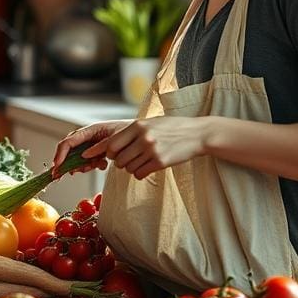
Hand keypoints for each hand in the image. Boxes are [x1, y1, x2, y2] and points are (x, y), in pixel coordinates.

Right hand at [52, 120, 131, 174]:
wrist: (139, 136)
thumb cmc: (128, 132)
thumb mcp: (115, 138)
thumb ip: (99, 146)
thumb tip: (84, 155)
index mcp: (90, 130)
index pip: (69, 141)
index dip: (61, 154)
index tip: (57, 166)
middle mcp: (87, 137)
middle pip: (69, 151)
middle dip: (68, 163)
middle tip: (64, 174)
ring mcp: (90, 146)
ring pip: (77, 159)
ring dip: (83, 166)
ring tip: (97, 164)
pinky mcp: (95, 153)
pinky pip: (87, 162)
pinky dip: (91, 166)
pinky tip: (102, 165)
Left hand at [84, 116, 206, 178]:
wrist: (197, 134)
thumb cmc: (172, 128)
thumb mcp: (150, 123)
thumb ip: (132, 132)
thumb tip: (109, 146)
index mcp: (138, 126)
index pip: (111, 143)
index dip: (105, 152)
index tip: (101, 155)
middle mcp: (143, 137)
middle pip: (117, 158)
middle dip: (119, 162)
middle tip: (127, 159)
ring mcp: (151, 150)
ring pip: (128, 167)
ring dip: (131, 167)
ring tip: (141, 160)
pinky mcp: (160, 162)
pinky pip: (139, 174)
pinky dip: (140, 173)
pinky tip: (148, 166)